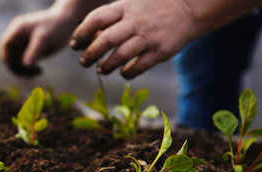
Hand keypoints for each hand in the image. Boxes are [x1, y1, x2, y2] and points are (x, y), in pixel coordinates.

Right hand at [0, 7, 77, 76]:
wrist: (68, 22)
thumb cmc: (56, 27)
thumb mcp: (45, 39)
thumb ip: (34, 51)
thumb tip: (25, 65)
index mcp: (18, 29)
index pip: (6, 46)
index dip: (9, 59)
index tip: (19, 70)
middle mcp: (17, 35)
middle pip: (8, 54)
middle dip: (16, 66)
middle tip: (29, 76)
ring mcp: (22, 42)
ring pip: (15, 60)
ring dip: (22, 69)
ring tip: (38, 72)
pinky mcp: (29, 48)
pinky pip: (23, 61)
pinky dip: (28, 68)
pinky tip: (40, 70)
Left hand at [71, 0, 195, 78]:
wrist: (188, 8)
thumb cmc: (151, 8)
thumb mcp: (130, 4)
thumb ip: (111, 17)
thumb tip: (87, 35)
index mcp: (125, 7)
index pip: (96, 19)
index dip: (81, 33)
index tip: (75, 44)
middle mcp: (136, 22)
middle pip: (106, 40)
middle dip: (90, 54)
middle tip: (83, 61)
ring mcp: (148, 37)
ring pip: (121, 56)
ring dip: (106, 66)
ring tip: (101, 69)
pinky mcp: (160, 52)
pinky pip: (139, 67)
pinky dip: (127, 72)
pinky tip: (122, 72)